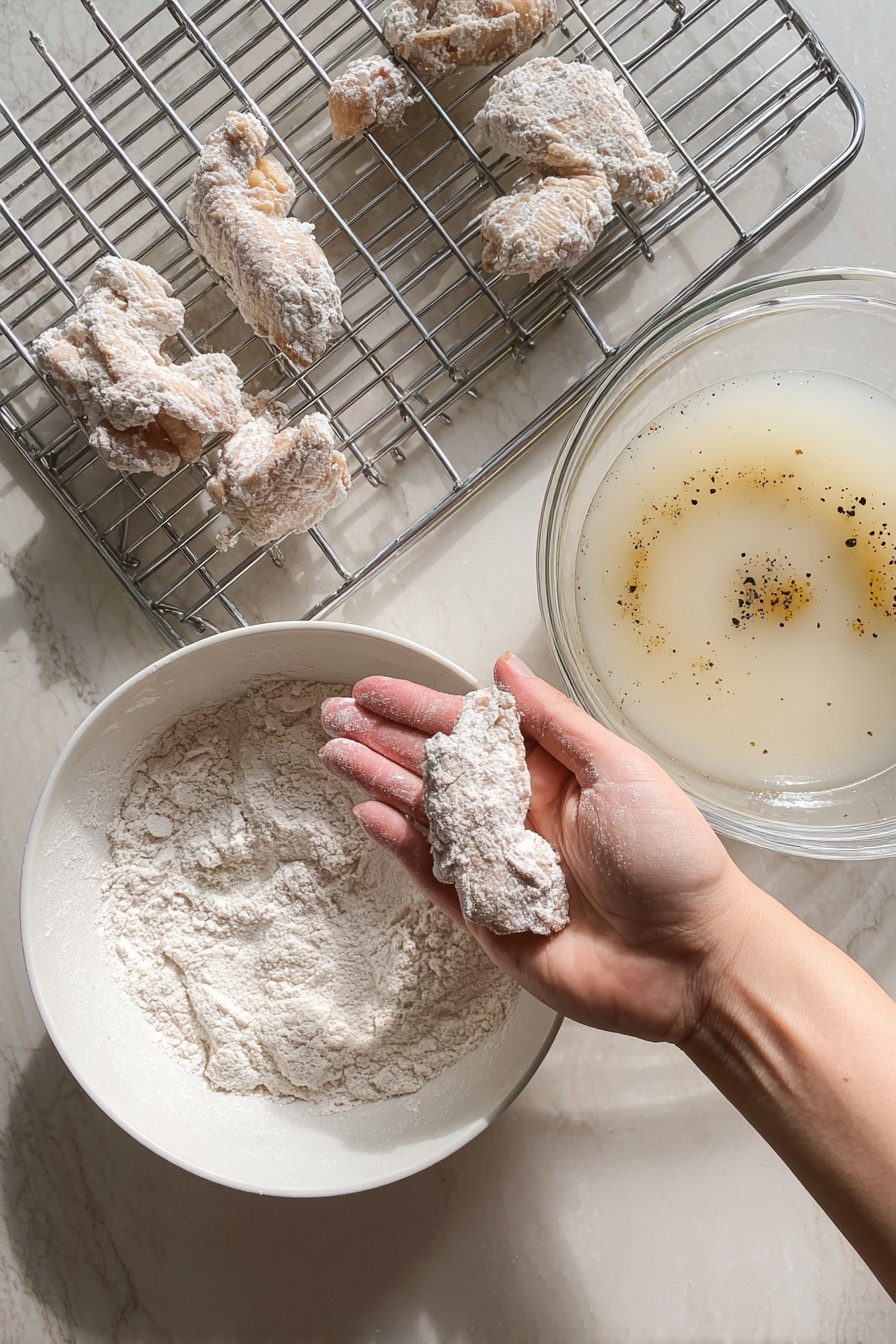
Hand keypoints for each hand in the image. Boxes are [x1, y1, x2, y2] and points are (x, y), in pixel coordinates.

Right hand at [319, 653, 759, 1043]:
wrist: (692, 958)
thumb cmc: (673, 860)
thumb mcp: (619, 769)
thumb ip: (555, 722)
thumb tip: (507, 667)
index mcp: (549, 774)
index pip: (469, 731)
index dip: (417, 707)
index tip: (373, 689)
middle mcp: (518, 816)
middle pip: (435, 769)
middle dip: (382, 741)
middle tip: (333, 716)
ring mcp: (499, 867)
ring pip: (425, 817)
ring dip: (378, 784)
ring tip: (334, 756)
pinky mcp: (488, 918)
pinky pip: (433, 877)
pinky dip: (401, 847)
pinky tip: (370, 816)